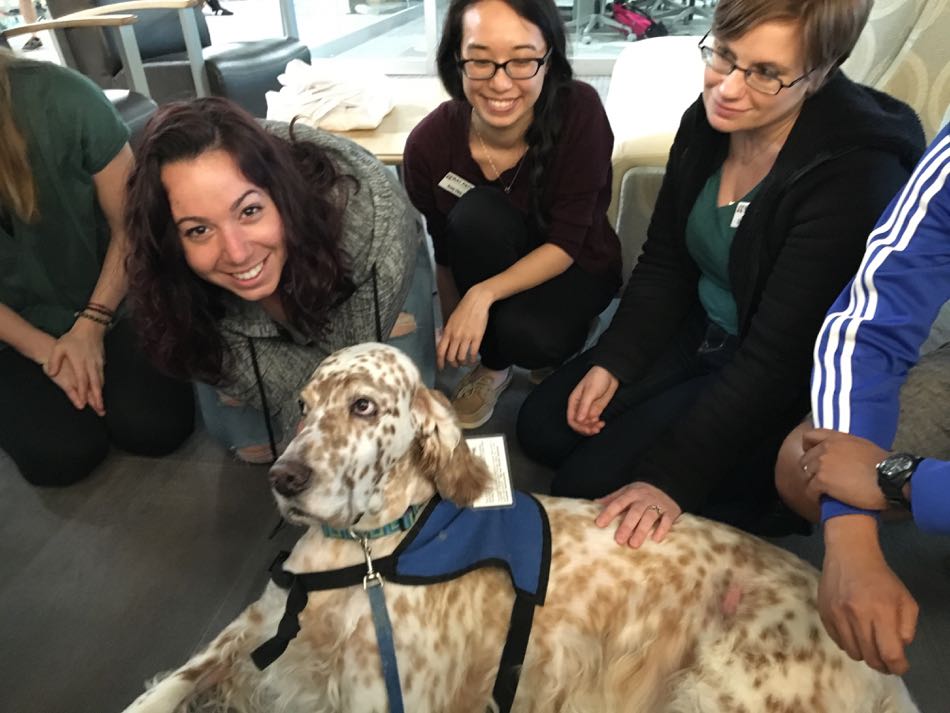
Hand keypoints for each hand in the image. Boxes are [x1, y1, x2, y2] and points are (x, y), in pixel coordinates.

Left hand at [45, 317, 106, 415]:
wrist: (91, 327)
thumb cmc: (74, 338)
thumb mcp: (59, 347)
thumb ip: (55, 361)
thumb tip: (52, 373)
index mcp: (81, 363)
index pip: (82, 381)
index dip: (83, 393)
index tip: (83, 404)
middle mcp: (91, 365)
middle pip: (96, 385)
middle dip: (98, 399)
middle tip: (100, 410)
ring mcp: (98, 364)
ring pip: (100, 382)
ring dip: (101, 394)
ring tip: (102, 405)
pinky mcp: (101, 362)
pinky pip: (102, 377)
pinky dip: (102, 386)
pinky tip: (101, 390)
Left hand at [437, 284, 492, 368]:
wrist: (476, 301)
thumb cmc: (463, 310)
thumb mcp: (451, 320)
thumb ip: (447, 332)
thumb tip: (444, 343)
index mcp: (447, 332)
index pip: (440, 351)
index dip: (440, 362)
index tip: (441, 368)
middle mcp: (455, 336)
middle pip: (451, 357)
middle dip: (453, 364)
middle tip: (456, 365)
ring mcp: (466, 337)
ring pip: (462, 357)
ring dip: (463, 363)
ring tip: (465, 363)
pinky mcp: (477, 337)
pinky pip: (473, 353)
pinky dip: (473, 359)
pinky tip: (474, 360)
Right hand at [566, 366, 617, 434]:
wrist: (610, 373)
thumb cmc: (597, 378)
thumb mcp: (590, 392)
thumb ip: (584, 406)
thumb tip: (578, 420)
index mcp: (574, 401)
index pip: (571, 419)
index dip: (578, 426)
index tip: (587, 429)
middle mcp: (580, 407)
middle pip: (579, 424)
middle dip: (586, 429)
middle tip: (595, 430)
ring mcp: (588, 409)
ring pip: (587, 424)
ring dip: (592, 428)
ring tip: (600, 426)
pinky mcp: (596, 410)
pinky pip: (594, 421)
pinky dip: (597, 424)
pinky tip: (602, 422)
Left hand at [595, 482, 680, 547]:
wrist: (666, 483)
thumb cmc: (640, 492)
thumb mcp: (626, 491)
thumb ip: (612, 498)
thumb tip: (594, 504)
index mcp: (631, 494)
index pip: (618, 503)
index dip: (608, 513)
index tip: (599, 524)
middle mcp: (644, 499)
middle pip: (635, 512)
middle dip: (626, 526)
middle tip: (619, 540)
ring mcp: (658, 504)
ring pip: (650, 517)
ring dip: (642, 531)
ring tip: (633, 544)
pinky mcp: (671, 511)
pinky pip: (667, 521)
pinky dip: (661, 530)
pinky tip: (655, 539)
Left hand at [800, 429, 887, 509]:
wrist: (891, 479)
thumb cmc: (885, 465)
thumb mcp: (865, 447)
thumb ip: (848, 447)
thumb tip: (847, 455)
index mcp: (836, 438)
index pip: (810, 436)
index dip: (808, 447)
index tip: (812, 456)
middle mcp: (826, 448)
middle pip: (805, 459)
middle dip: (812, 470)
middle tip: (821, 480)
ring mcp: (822, 464)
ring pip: (806, 475)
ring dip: (813, 484)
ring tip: (824, 492)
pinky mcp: (822, 481)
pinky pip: (810, 490)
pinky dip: (815, 496)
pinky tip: (823, 500)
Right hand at [820, 516, 917, 673]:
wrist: (849, 554)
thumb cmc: (881, 577)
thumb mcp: (905, 599)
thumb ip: (907, 626)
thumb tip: (898, 646)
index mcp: (881, 611)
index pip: (889, 652)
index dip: (897, 666)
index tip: (899, 666)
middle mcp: (857, 615)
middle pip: (870, 657)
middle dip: (881, 664)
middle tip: (885, 659)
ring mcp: (837, 615)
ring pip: (852, 652)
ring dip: (864, 654)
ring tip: (869, 645)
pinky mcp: (824, 612)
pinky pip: (837, 640)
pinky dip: (848, 643)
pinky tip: (854, 633)